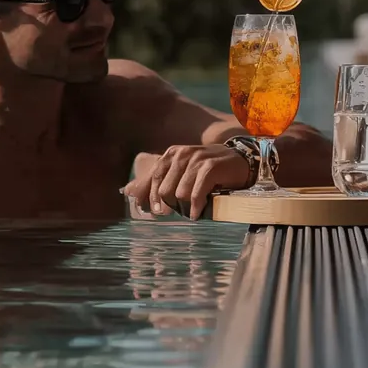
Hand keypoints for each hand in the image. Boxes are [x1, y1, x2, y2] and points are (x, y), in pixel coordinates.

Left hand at [122, 144, 250, 219]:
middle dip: (169, 205)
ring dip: (185, 207)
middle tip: (176, 212)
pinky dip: (195, 208)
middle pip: (164, 189)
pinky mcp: (210, 168)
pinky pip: (195, 195)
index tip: (155, 212)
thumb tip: (126, 192)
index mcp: (172, 154)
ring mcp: (196, 160)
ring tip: (192, 208)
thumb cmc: (209, 169)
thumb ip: (155, 181)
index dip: (150, 198)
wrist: (241, 161)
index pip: (153, 177)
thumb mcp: (182, 171)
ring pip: (179, 194)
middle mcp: (182, 154)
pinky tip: (196, 213)